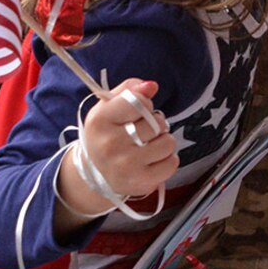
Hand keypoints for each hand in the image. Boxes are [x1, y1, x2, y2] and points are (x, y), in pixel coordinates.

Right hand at [81, 80, 176, 199]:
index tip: (138, 111)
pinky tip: (153, 160)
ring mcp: (126, 166)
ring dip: (164, 142)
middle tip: (144, 131)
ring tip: (149, 145)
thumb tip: (151, 86)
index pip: (138, 101)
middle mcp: (110, 144)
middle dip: (156, 124)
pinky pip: (171, 163)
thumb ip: (130, 90)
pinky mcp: (140, 182)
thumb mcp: (109, 107)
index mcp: (100, 120)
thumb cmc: (107, 133)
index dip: (145, 104)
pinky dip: (167, 160)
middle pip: (156, 122)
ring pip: (168, 143)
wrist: (96, 172)